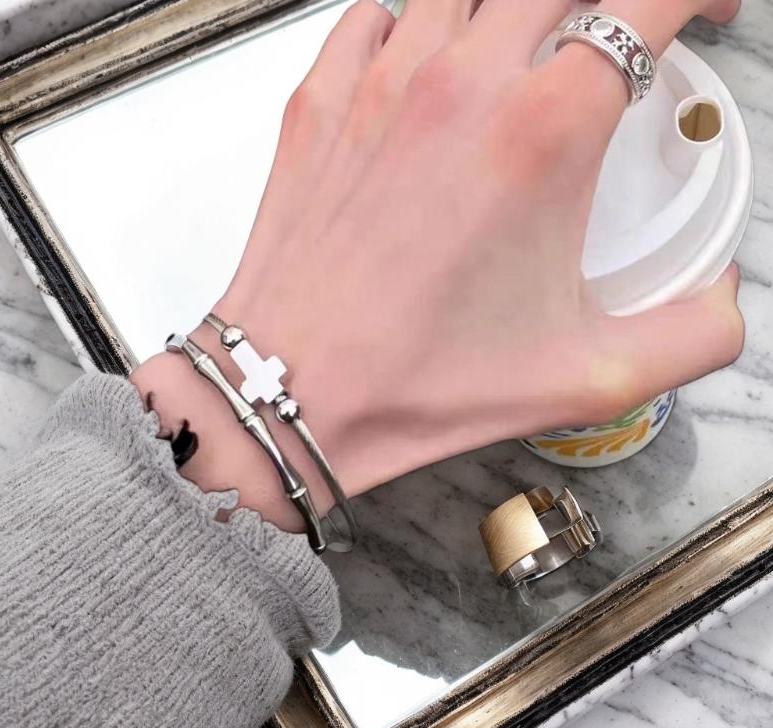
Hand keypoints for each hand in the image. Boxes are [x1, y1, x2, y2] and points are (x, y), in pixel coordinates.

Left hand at [133, 0, 743, 530]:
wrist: (296, 395)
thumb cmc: (419, 387)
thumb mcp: (588, 378)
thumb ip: (691, 335)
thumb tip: (725, 299)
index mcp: (543, 132)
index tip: (700, 17)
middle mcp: (462, 83)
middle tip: (621, 35)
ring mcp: (380, 82)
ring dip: (512, 8)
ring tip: (526, 54)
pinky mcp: (319, 102)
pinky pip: (376, 15)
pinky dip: (415, 22)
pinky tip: (428, 66)